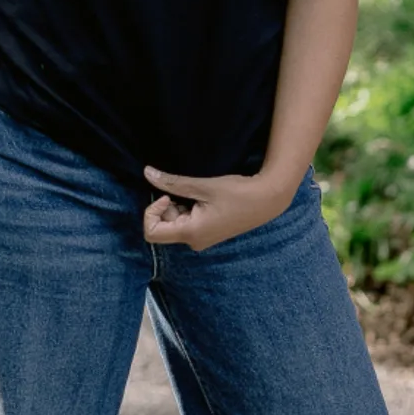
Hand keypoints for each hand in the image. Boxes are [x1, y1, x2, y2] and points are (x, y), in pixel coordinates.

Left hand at [143, 166, 290, 251]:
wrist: (267, 200)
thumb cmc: (237, 192)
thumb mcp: (202, 186)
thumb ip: (172, 183)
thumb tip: (147, 173)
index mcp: (190, 233)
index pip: (151, 232)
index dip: (152, 212)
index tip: (166, 196)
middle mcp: (194, 241)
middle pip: (163, 227)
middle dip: (167, 207)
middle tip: (187, 192)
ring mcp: (201, 240)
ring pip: (175, 225)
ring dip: (179, 207)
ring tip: (198, 195)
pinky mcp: (208, 234)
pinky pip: (187, 224)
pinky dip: (188, 211)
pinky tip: (204, 200)